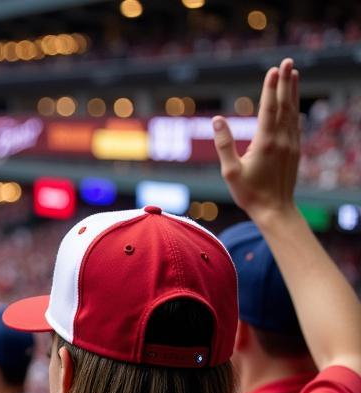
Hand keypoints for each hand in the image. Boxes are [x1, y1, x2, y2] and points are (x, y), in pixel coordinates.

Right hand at [213, 57, 299, 220]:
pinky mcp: (295, 150)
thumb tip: (216, 120)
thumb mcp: (230, 172)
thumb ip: (224, 144)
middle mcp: (282, 139)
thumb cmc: (250, 193)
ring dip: (293, 91)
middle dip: (286, 82)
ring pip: (293, 111)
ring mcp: (291, 144)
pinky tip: (294, 102)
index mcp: (266, 142)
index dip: (271, 88)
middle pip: (284, 104)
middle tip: (288, 62)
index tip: (274, 69)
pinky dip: (295, 109)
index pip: (269, 108)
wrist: (275, 209)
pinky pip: (296, 124)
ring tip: (294, 74)